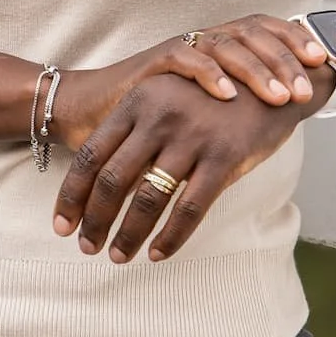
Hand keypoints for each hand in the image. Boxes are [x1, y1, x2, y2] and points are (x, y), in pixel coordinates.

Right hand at [49, 15, 326, 152]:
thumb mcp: (208, 112)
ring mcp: (179, 48)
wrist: (96, 111)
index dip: (293, 40)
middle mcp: (203, 40)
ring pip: (226, 45)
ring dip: (257, 69)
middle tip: (306, 89)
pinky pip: (186, 59)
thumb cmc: (158, 118)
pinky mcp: (152, 64)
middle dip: (284, 60)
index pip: (265, 29)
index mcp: (221, 46)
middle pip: (252, 35)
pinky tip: (229, 93)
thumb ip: (239, 108)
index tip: (321, 62)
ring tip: (280, 95)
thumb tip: (288, 116)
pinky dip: (209, 74)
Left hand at [52, 67, 334, 264]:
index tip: (61, 225)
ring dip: (127, 234)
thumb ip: (137, 131)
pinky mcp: (223, 157)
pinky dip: (169, 238)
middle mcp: (159, 117)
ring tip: (118, 256)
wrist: (274, 80)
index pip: (91, 154)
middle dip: (94, 220)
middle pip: (112, 180)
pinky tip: (157, 254)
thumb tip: (101, 181)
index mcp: (139, 101)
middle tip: (86, 247)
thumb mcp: (167, 98)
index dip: (72, 194)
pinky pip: (188, 209)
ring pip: (147, 199)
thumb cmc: (212, 97)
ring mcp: (191, 137)